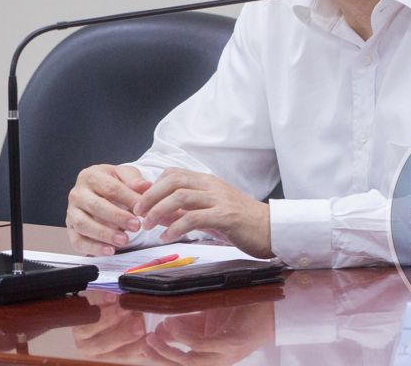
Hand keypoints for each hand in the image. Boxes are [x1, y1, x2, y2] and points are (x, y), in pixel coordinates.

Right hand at [66, 164, 151, 254]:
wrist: (98, 195)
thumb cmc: (111, 186)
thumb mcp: (124, 177)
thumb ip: (134, 181)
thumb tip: (145, 186)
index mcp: (90, 176)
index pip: (110, 188)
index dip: (128, 200)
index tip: (143, 211)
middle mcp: (77, 193)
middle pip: (95, 206)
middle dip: (117, 217)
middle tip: (136, 226)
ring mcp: (72, 212)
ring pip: (83, 224)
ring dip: (104, 234)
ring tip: (124, 240)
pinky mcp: (71, 230)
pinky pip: (78, 241)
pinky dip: (93, 248)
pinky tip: (110, 250)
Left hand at [131, 168, 272, 258]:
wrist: (273, 230)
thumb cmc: (241, 224)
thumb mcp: (211, 213)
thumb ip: (187, 210)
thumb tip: (159, 214)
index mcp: (207, 182)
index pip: (173, 173)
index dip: (153, 185)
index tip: (139, 201)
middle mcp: (211, 186)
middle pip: (172, 180)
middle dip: (150, 196)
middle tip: (137, 213)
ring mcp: (219, 199)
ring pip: (180, 196)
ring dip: (158, 211)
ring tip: (147, 225)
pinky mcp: (226, 216)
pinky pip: (194, 218)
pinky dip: (175, 227)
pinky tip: (167, 237)